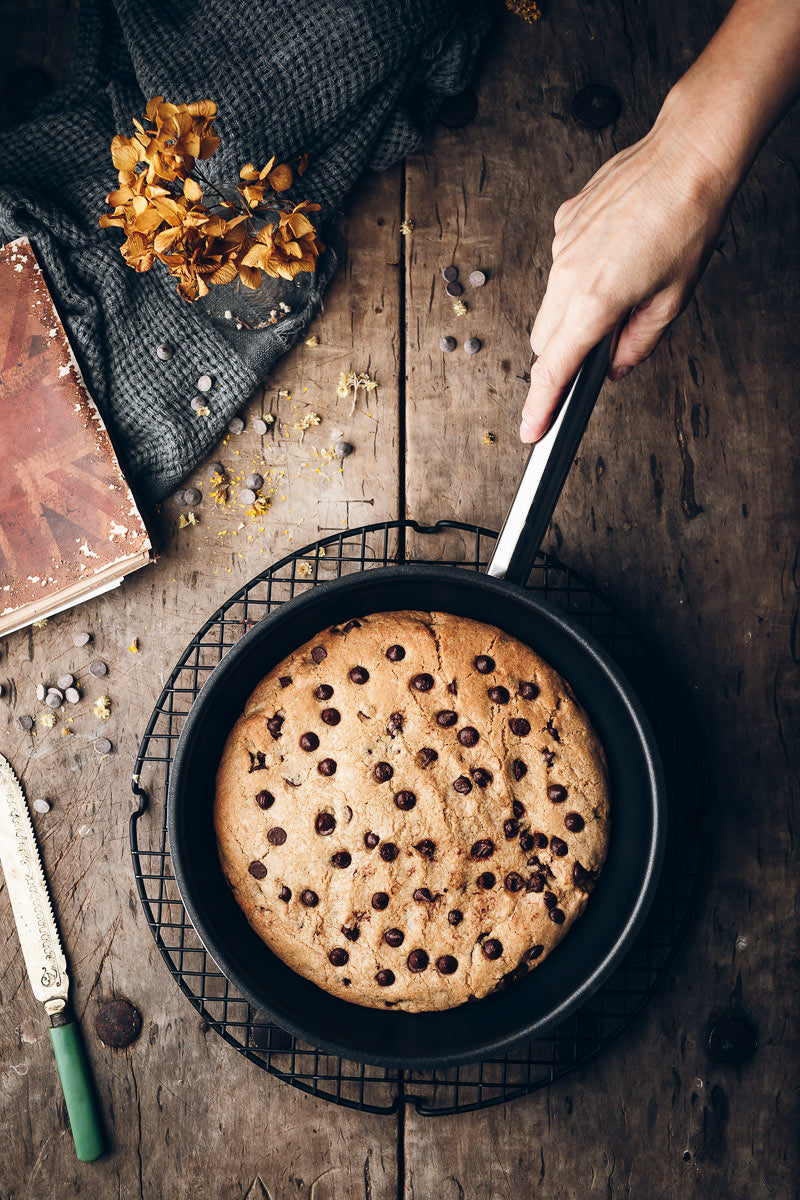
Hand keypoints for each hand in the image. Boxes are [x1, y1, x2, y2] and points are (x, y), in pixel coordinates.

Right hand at [520, 114, 734, 442]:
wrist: (687, 154)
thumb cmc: (689, 220)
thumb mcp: (674, 298)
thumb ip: (639, 343)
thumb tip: (616, 367)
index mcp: (595, 300)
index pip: (554, 368)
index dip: (541, 405)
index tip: (532, 430)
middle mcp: (567, 274)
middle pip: (543, 341)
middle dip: (562, 356)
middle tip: (599, 350)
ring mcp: (561, 246)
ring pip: (548, 303)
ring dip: (572, 313)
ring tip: (621, 287)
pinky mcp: (563, 223)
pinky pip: (560, 266)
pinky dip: (578, 275)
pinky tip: (615, 255)